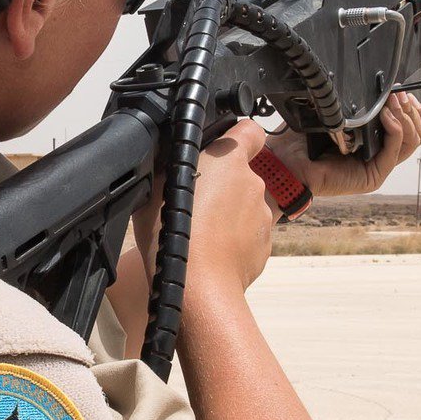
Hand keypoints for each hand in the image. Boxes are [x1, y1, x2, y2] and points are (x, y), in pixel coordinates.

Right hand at [130, 119, 278, 296]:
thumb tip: (175, 160)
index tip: (220, 148)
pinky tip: (210, 252)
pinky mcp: (264, 246)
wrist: (198, 289)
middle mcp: (253, 184)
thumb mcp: (156, 187)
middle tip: (193, 203)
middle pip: (240, 174)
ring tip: (199, 234)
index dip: (235, 136)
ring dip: (227, 214)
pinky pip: (248, 234)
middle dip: (222, 184)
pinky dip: (233, 240)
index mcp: (229, 160)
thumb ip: (173, 166)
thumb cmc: (174, 235)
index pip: (249, 130)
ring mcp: (262, 216)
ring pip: (244, 206)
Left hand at [265, 92, 420, 197]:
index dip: (412, 110)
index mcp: (372, 142)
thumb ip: (353, 104)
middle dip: (411, 110)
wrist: (287, 162)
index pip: (407, 127)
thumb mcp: (333, 114)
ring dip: (405, 118)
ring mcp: (378, 167)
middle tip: (400, 95)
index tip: (404, 92)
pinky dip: (395, 129)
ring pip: (410, 142)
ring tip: (394, 102)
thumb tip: (369, 82)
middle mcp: (378, 156)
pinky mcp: (373, 176)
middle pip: (415, 134)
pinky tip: (387, 115)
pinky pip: (395, 150)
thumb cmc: (303, 139)